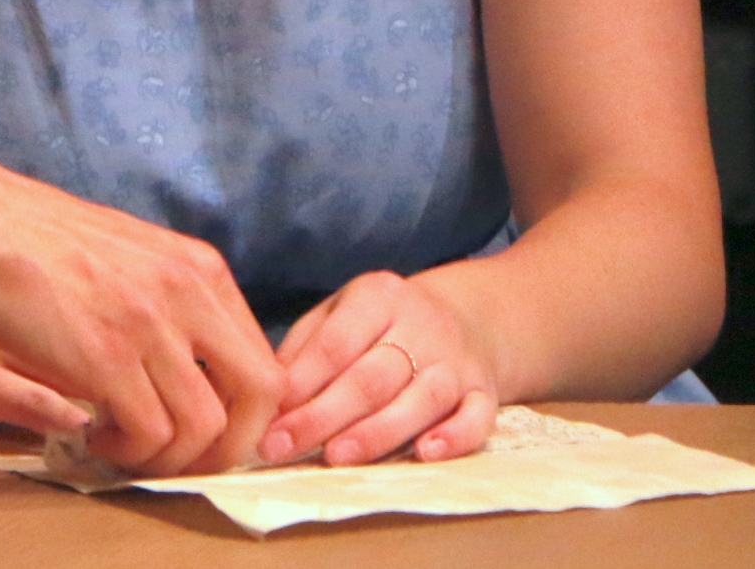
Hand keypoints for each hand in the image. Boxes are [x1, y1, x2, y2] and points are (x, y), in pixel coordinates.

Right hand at [0, 167, 284, 475]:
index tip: (212, 435)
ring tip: (124, 447)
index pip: (265, 361)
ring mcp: (148, 324)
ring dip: (166, 458)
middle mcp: (187, 292)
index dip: (247, 414)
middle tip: (182, 460)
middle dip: (228, 447)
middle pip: (259, 397)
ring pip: (200, 428)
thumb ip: (173, 298)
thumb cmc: (41, 240)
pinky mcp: (106, 356)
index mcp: (198, 267)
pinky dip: (126, 452)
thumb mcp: (134, 254)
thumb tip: (197, 362)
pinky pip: (147, 435)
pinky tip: (95, 436)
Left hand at [262, 269, 499, 466]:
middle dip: (324, 416)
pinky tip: (426, 454)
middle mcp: (421, 326)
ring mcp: (457, 361)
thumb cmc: (384, 323)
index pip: (336, 342)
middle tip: (284, 448)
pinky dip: (455, 437)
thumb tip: (269, 394)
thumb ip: (306, 347)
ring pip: (421, 398)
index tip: (269, 420)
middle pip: (372, 376)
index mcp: (378, 297)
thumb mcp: (342, 312)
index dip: (301, 383)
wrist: (470, 316)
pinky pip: (477, 417)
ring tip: (337, 457)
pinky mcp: (485, 392)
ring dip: (377, 432)